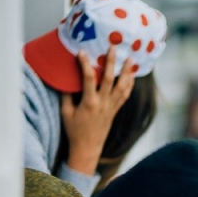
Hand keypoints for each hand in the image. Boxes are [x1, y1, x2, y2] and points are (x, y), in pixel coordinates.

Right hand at [60, 47, 134, 175]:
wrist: (87, 148)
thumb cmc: (74, 131)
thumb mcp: (66, 113)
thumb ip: (67, 95)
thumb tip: (66, 79)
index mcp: (89, 103)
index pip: (88, 79)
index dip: (85, 64)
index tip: (82, 51)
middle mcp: (103, 104)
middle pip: (110, 79)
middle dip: (112, 62)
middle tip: (114, 48)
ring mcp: (111, 107)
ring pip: (122, 87)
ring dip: (127, 72)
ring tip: (131, 59)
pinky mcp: (115, 111)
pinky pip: (125, 96)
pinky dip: (129, 85)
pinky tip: (131, 76)